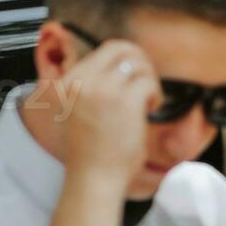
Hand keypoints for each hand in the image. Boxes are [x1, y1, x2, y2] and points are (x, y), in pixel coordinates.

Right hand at [55, 39, 159, 190]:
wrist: (93, 177)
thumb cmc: (92, 152)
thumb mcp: (82, 110)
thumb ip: (96, 87)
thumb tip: (124, 68)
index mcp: (70, 81)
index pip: (104, 50)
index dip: (126, 60)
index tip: (133, 77)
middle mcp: (84, 80)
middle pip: (121, 48)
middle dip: (141, 62)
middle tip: (146, 84)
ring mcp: (103, 89)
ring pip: (137, 63)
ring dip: (149, 79)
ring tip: (148, 101)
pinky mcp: (124, 100)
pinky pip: (148, 82)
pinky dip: (155, 94)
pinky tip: (150, 109)